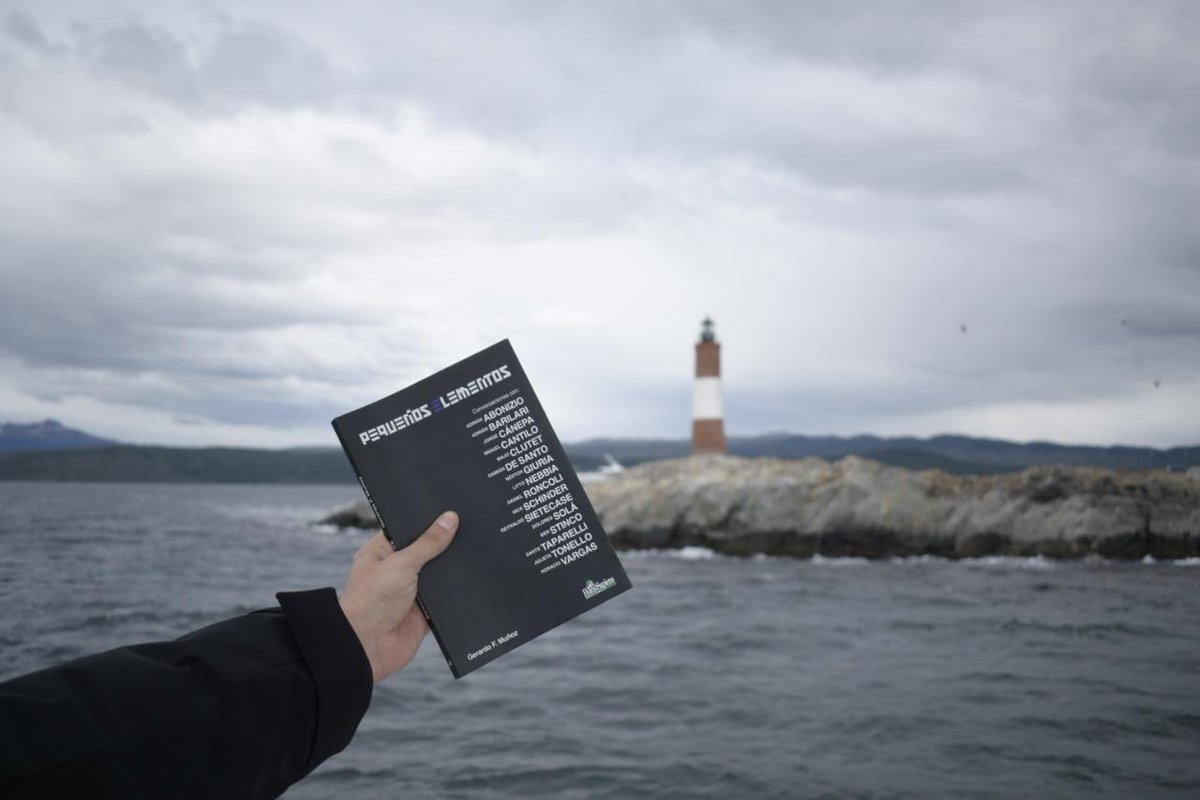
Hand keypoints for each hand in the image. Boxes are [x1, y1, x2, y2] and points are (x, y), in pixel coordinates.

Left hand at [338, 511, 458, 682]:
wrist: (366, 647)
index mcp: (382, 552)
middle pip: (427, 553)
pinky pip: (444, 601)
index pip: (408, 530)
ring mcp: (410, 593)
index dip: (427, 521)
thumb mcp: (402, 564)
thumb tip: (449, 519)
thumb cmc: (371, 601)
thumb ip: (428, 543)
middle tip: (470, 528)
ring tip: (477, 551)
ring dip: (450, 572)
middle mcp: (396, 571)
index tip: (451, 509)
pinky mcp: (423, 614)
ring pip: (438, 576)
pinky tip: (472, 582)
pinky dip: (454, 596)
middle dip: (444, 546)